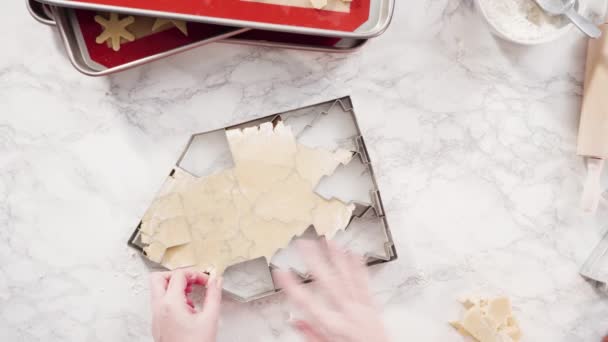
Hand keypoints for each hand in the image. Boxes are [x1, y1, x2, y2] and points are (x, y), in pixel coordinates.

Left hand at [149, 269, 222, 341]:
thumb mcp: (210, 318)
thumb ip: (214, 295)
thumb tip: (215, 281)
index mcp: (170, 304)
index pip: (179, 275)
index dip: (195, 274)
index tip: (206, 281)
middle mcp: (159, 308)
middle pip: (159, 278)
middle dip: (177, 276)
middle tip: (192, 281)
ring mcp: (155, 317)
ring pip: (158, 291)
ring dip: (174, 288)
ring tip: (191, 297)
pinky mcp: (157, 325)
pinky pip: (160, 304)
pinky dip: (171, 300)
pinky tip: (187, 310)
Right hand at [274, 240, 388, 341]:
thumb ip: (311, 335)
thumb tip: (295, 321)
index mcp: (332, 326)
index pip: (307, 302)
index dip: (291, 286)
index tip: (281, 272)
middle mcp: (347, 314)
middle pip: (327, 282)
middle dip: (313, 260)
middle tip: (302, 244)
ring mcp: (361, 308)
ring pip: (346, 278)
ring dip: (336, 257)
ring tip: (328, 240)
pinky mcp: (373, 307)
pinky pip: (365, 284)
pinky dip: (359, 267)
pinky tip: (354, 253)